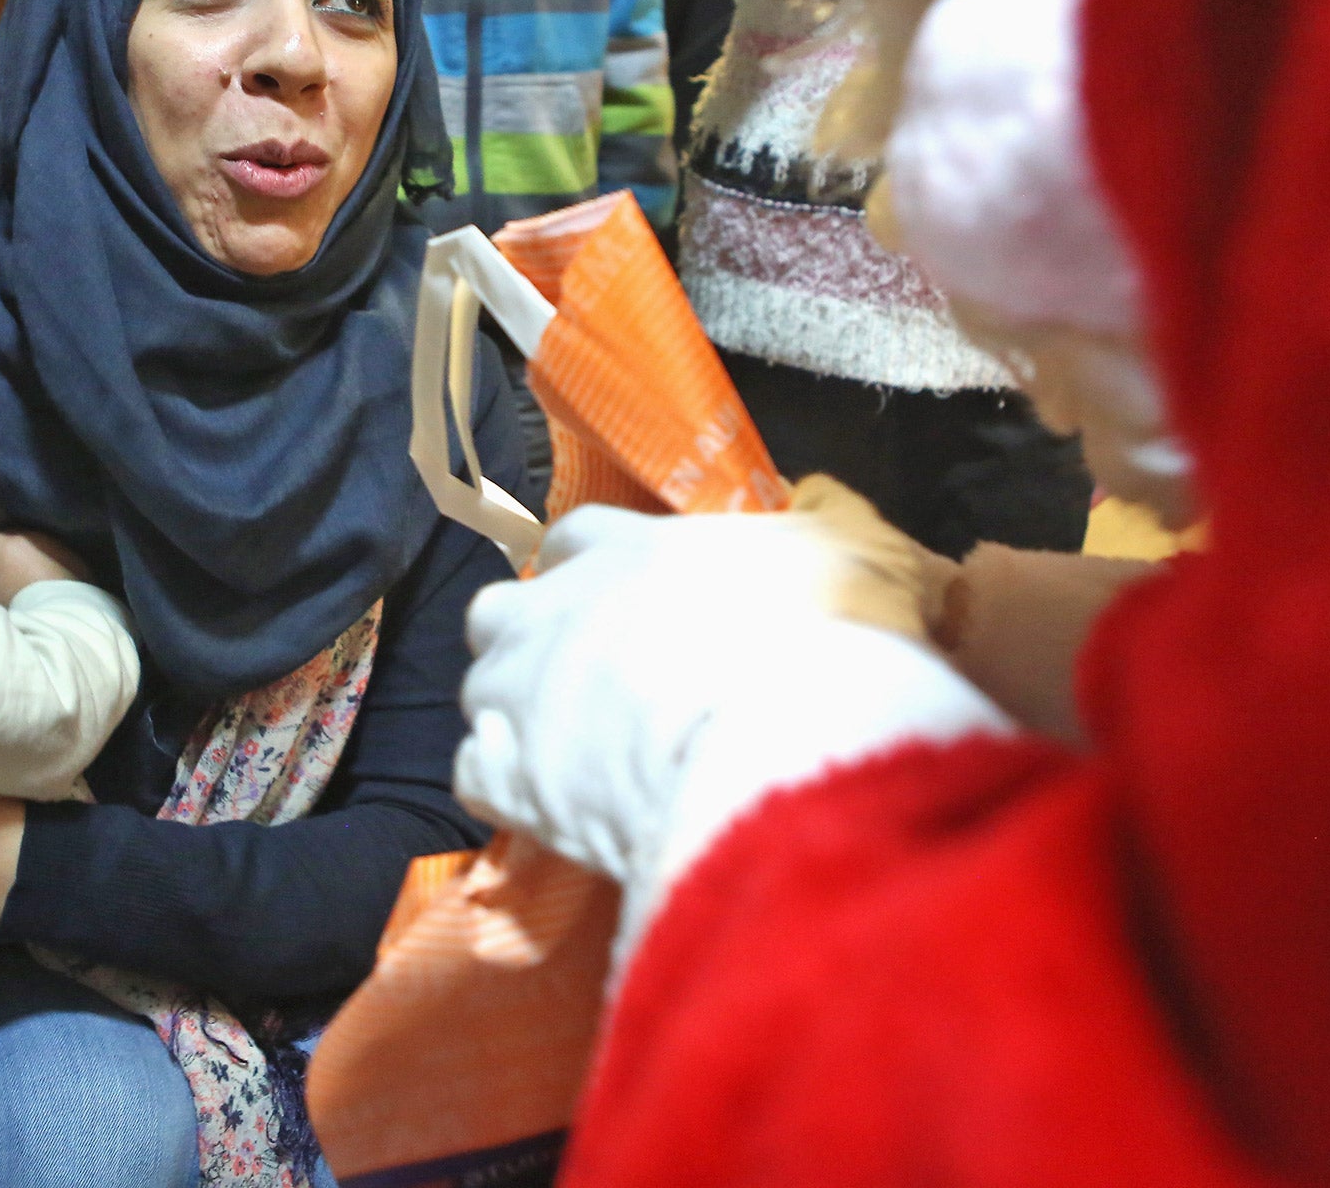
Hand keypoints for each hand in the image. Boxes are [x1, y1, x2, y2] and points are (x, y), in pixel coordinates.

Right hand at [0, 529, 87, 603]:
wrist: (66, 617)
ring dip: (24, 562)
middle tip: (2, 585)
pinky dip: (44, 566)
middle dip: (0, 560)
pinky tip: (46, 584)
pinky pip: (50, 556)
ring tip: (26, 584)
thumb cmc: (20, 603)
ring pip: (29, 549)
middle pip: (5, 543)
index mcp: (9, 541)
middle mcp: (33, 534)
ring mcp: (55, 543)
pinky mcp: (72, 554)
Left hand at [456, 501, 1007, 951]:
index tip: (617, 606)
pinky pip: (473, 774)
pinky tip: (551, 811)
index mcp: (631, 549)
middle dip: (528, 641)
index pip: (576, 538)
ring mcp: (521, 689)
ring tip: (573, 759)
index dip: (589, 571)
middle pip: (500, 609)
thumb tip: (825, 519)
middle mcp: (557, 607)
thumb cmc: (831, 639)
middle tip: (588, 686)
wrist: (789, 746)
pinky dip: (503, 789)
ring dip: (515, 716)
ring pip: (479, 688)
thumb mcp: (857, 558)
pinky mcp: (507, 775)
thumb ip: (825, 537)